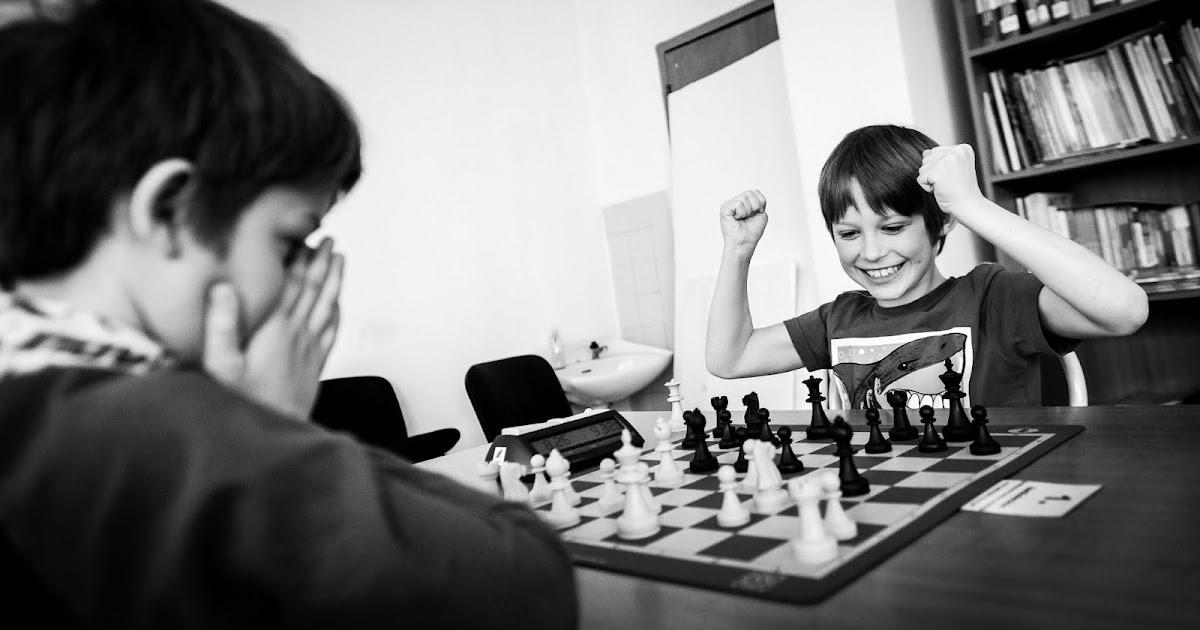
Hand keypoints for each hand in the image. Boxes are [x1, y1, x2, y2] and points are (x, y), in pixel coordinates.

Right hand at [203, 237, 343, 419]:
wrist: (273, 436)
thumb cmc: (244, 403)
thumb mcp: (221, 365)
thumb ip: (221, 326)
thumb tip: (223, 289)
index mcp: (276, 331)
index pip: (293, 286)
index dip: (301, 261)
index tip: (306, 240)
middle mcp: (298, 337)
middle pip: (315, 291)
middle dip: (323, 263)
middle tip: (329, 240)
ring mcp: (310, 351)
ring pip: (328, 306)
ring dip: (334, 281)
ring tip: (340, 259)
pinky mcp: (315, 366)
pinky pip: (332, 331)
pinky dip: (337, 312)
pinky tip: (338, 304)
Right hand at [719, 190, 767, 254]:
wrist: (744, 243)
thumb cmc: (751, 232)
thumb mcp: (761, 214)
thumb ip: (760, 201)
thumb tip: (752, 193)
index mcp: (743, 203)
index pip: (755, 192)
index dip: (760, 202)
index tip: (757, 214)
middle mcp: (735, 202)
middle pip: (750, 192)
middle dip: (755, 206)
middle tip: (749, 217)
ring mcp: (729, 205)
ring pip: (744, 197)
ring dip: (748, 211)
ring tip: (742, 219)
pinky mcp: (724, 208)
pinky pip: (738, 203)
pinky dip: (742, 212)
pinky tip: (737, 219)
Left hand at [916, 144, 985, 214]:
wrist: (968, 205)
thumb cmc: (961, 190)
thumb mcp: (954, 168)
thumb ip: (940, 158)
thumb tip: (924, 153)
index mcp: (963, 148)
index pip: (936, 152)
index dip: (941, 168)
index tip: (955, 176)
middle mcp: (956, 151)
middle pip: (928, 159)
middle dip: (934, 173)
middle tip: (950, 182)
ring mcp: (946, 160)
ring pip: (923, 168)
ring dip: (930, 180)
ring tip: (946, 185)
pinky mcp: (937, 172)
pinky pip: (920, 179)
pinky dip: (927, 188)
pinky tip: (941, 190)